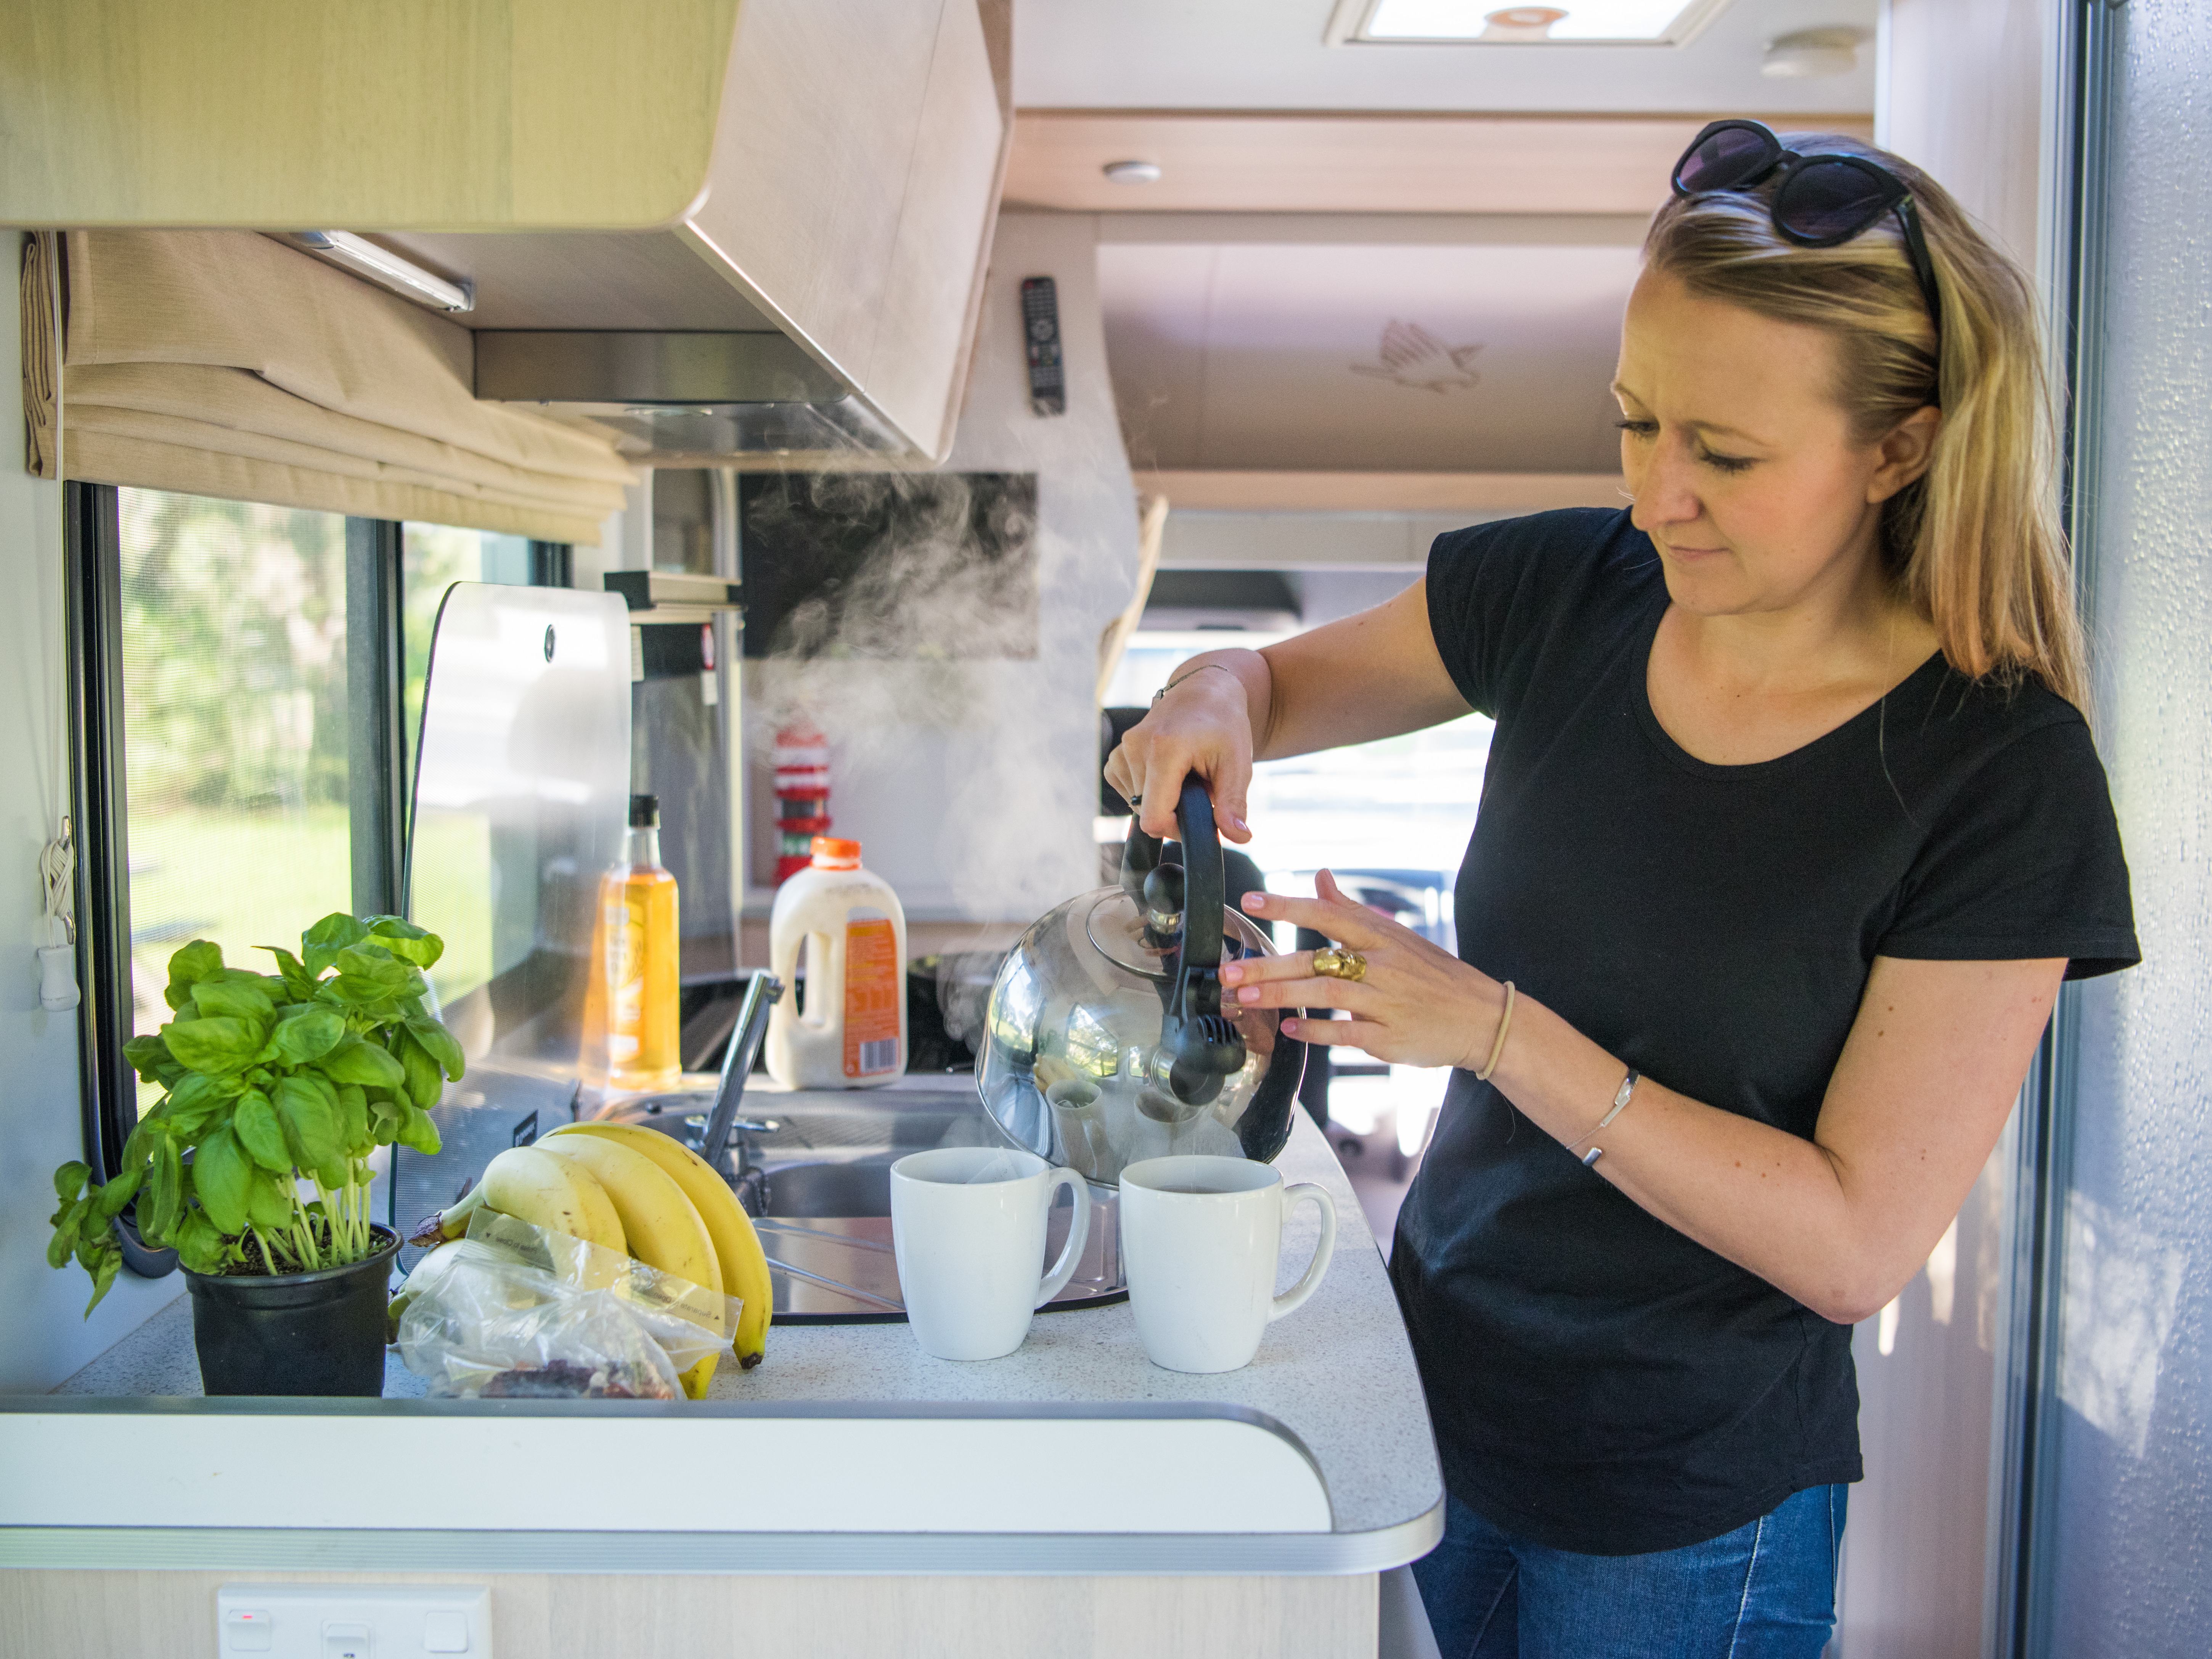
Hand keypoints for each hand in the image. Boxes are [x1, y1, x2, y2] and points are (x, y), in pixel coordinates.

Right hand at [1104, 658, 1256, 843]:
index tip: (1198, 816)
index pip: (1154, 818)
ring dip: (1161, 799)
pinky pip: (1125, 789)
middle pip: (1146, 812)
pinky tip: (1164, 773)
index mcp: (1164, 749)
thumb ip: (1233, 803)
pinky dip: (1145, 790)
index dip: (1176, 830)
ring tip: (1184, 775)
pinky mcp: (1117, 753)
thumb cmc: (1224, 726)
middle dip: (1173, 811)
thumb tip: (1240, 838)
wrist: (1205, 692)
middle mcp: (1136, 746)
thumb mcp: (1238, 764)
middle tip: (1198, 788)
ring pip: (1136, 803)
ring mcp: (1123, 748)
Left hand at [1224, 871, 1504, 1069]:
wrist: (1482, 1017)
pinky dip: (1315, 1030)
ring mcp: (1386, 1001)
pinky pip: (1346, 1032)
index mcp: (1381, 936)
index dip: (1289, 906)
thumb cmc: (1433, 974)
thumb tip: (1320, 876)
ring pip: (1326, 993)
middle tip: (1227, 971)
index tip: (1251, 901)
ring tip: (1245, 997)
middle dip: (1267, 965)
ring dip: (1281, 995)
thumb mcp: (1397, 936)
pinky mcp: (1389, 1036)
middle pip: (1316, 959)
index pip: (1328, 913)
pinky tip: (1289, 1029)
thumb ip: (1351, 910)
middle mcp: (1382, 964)